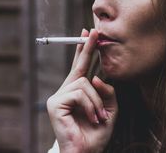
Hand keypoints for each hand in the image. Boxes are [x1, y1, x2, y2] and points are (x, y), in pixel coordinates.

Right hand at [46, 29, 117, 152]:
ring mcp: (59, 96)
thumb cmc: (96, 134)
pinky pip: (79, 93)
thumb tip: (96, 77)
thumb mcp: (109, 109)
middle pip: (78, 65)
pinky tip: (92, 117)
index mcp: (79, 91)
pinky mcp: (56, 104)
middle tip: (93, 31)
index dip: (84, 50)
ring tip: (99, 117)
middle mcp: (67, 91)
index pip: (82, 67)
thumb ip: (107, 91)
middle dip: (87, 47)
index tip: (88, 34)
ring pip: (84, 83)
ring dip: (97, 101)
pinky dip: (90, 106)